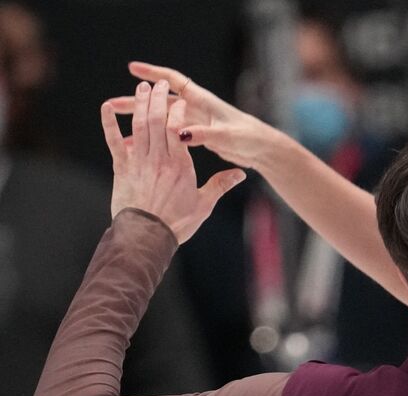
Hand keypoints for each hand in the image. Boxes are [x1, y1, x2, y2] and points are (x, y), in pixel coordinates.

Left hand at [101, 80, 245, 242]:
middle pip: (155, 120)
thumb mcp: (204, 204)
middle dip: (157, 99)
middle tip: (158, 84)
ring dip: (138, 104)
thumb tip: (240, 175)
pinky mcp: (122, 168)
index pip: (177, 129)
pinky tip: (106, 107)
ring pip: (138, 126)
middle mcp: (159, 159)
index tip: (180, 99)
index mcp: (180, 166)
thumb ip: (220, 185)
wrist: (148, 236)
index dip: (177, 111)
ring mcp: (139, 162)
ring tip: (141, 88)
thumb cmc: (177, 222)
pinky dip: (109, 123)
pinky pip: (114, 141)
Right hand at [106, 62, 282, 170]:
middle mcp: (196, 108)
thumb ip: (204, 134)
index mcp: (203, 102)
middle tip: (113, 104)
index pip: (174, 81)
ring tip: (120, 125)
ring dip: (142, 120)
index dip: (154, 74)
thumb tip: (181, 133)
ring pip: (162, 118)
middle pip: (161, 101)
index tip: (133, 70)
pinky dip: (155, 138)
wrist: (262, 150)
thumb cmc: (249, 138)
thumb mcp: (227, 136)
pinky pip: (169, 134)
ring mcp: (195, 121)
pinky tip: (140, 147)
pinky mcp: (197, 135)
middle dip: (138, 101)